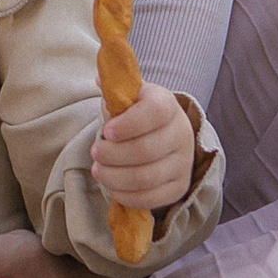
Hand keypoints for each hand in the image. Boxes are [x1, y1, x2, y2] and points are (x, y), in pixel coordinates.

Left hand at [95, 80, 197, 211]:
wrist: (164, 135)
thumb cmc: (137, 114)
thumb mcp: (128, 97)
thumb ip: (115, 88)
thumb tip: (101, 79)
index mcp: (167, 105)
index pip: (154, 112)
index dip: (128, 124)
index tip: (106, 131)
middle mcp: (181, 133)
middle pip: (145, 151)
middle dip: (112, 155)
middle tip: (94, 153)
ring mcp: (183, 163)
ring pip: (146, 178)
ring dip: (114, 177)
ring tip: (99, 170)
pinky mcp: (179, 187)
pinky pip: (151, 198)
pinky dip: (126, 195)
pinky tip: (112, 186)